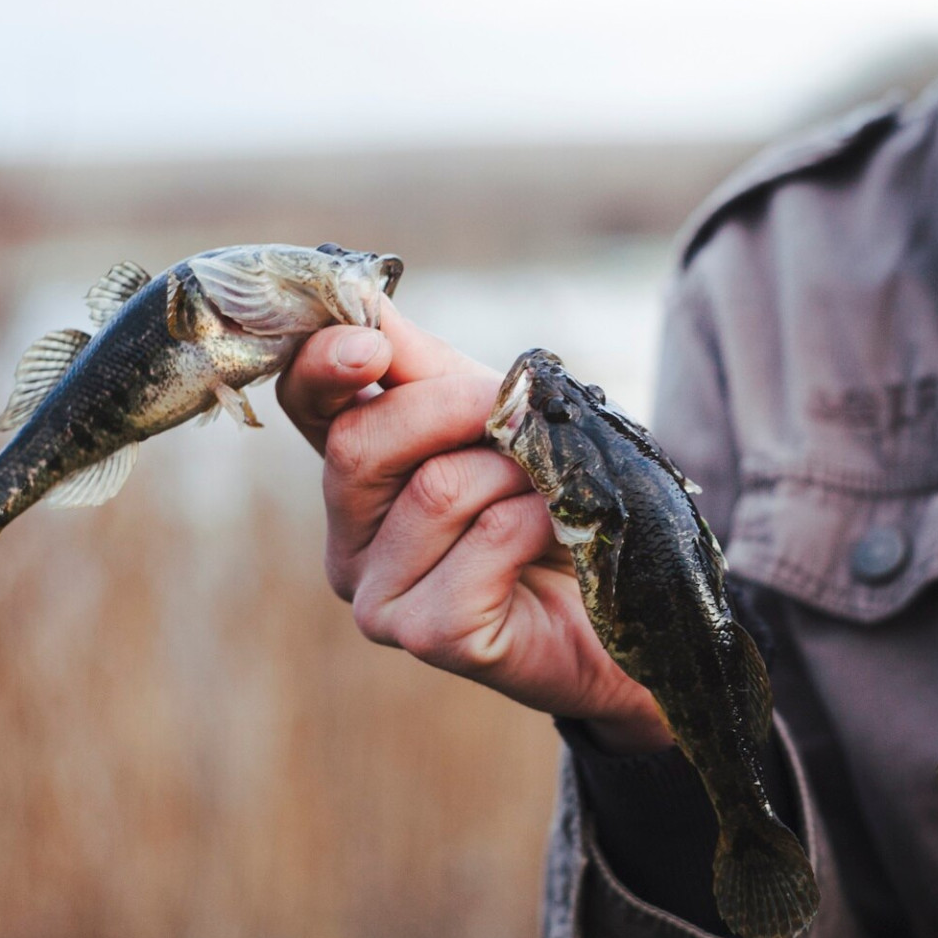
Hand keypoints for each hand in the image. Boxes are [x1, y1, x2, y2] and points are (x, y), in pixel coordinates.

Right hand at [275, 299, 672, 753]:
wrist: (631, 607)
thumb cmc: (560, 509)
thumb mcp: (496, 421)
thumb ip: (425, 368)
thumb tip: (363, 300)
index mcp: (358, 475)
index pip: (306, 402)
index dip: (322, 364)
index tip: (369, 345)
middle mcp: (350, 540)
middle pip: (360, 443)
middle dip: (456, 408)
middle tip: (519, 420)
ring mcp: (380, 597)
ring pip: (436, 490)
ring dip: (516, 476)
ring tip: (547, 498)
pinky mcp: (430, 636)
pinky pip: (486, 542)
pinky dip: (537, 523)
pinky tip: (555, 541)